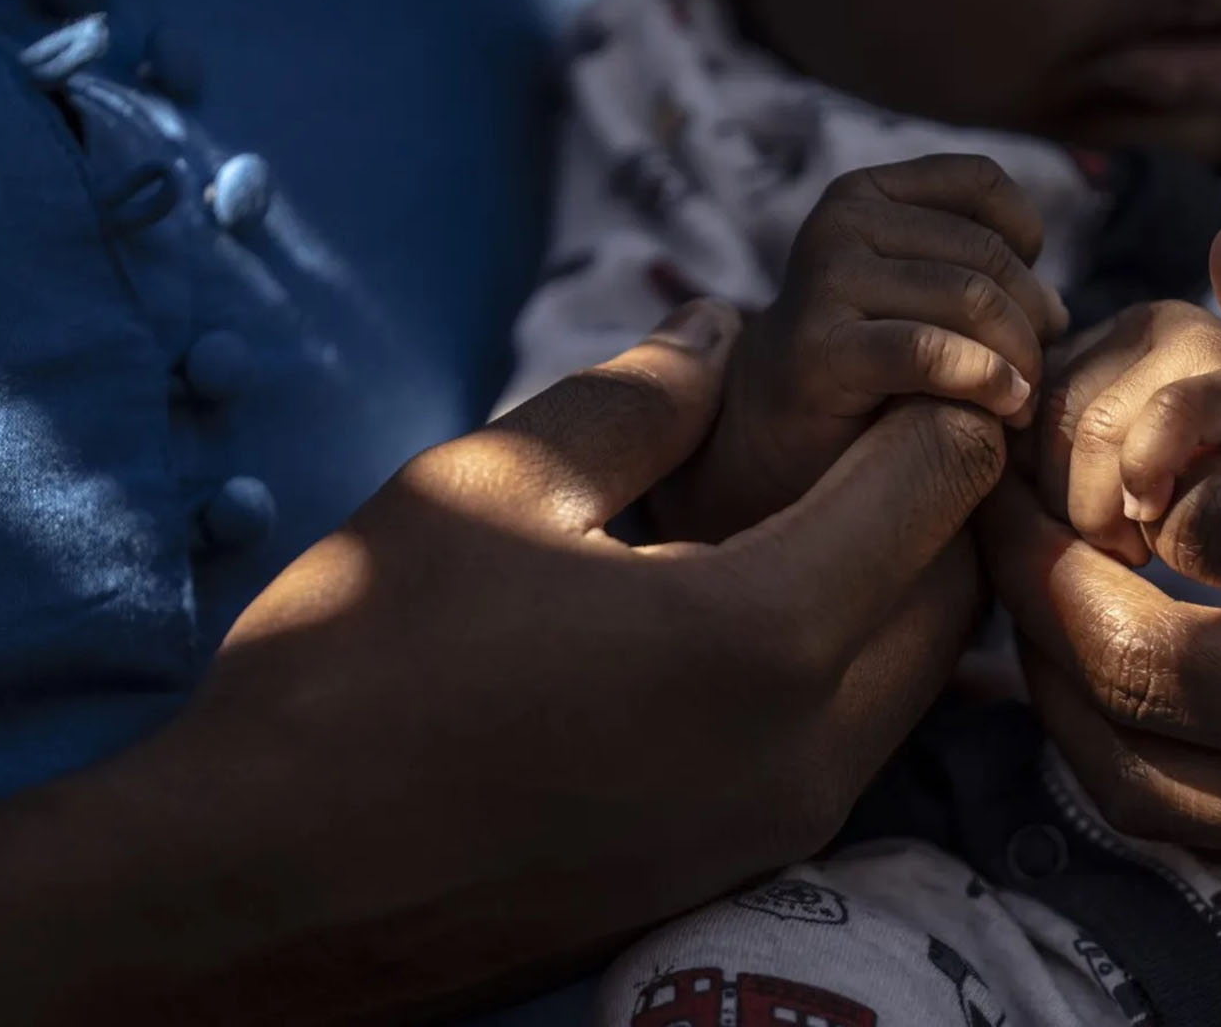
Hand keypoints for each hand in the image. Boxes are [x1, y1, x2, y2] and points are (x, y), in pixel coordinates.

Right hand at [0, 300, 1007, 1022]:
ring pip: (921, 669)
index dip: (934, 398)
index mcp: (760, 630)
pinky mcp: (749, 864)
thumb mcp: (488, 489)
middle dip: (936, 489)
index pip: (937, 481)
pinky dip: (854, 654)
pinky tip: (761, 604)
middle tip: (861, 418)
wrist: (266, 891)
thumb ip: (633, 401)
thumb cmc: (359, 671)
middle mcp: (808, 744)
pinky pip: (861, 736)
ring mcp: (785, 822)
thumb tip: (715, 329)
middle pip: (954, 583)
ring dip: (900, 576)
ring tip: (814, 502)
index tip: (888, 353)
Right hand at [657, 154, 1067, 540]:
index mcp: (866, 193)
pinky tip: (1003, 409)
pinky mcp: (823, 347)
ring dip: (1016, 358)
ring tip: (1020, 401)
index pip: (981, 183)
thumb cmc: (869, 370)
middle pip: (986, 253)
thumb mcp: (926, 299)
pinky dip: (986, 380)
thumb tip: (1059, 308)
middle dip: (1032, 320)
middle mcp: (840, 220)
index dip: (1027, 240)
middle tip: (1037, 375)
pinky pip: (933, 352)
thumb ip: (984, 279)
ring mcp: (826, 278)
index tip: (1033, 305)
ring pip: (971, 299)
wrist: (775, 437)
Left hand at [979, 220, 1220, 865]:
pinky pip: (1201, 834)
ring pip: (1156, 772)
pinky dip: (1109, 758)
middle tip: (993, 506)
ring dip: (1051, 678)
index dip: (1145, 475)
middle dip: (1042, 577)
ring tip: (1020, 585)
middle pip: (1166, 665)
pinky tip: (1089, 678)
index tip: (1115, 439)